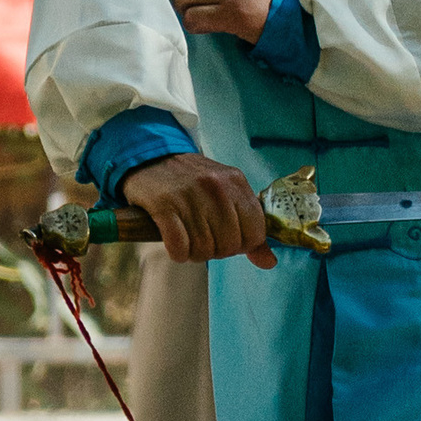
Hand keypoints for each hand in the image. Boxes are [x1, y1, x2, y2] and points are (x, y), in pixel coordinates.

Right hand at [119, 150, 278, 268]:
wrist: (152, 157)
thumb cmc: (193, 182)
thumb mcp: (227, 194)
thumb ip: (249, 227)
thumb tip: (269, 263)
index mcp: (236, 182)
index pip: (255, 232)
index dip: (242, 245)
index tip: (227, 239)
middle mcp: (216, 186)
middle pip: (229, 245)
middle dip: (216, 251)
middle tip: (204, 239)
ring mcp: (190, 194)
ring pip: (204, 249)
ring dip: (195, 253)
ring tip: (188, 239)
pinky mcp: (164, 204)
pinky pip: (180, 247)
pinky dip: (178, 253)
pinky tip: (175, 244)